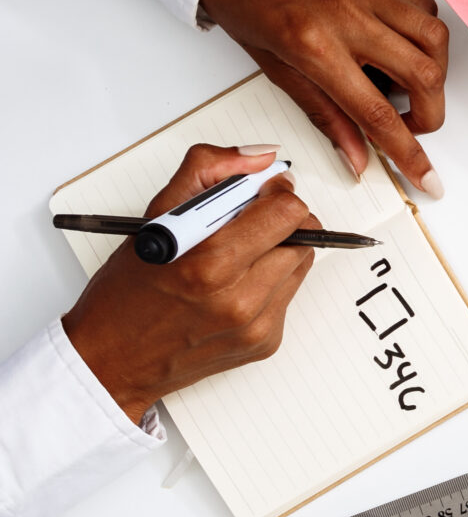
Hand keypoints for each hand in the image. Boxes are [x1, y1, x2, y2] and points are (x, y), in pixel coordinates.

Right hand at [59, 145, 318, 423]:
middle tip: (247, 222)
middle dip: (280, 222)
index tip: (261, 193)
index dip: (277, 194)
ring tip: (236, 256)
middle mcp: (240, 299)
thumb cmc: (127, 290)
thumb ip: (208, 171)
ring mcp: (257, 325)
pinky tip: (234, 287)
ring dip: (278, 250)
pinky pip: (289, 296)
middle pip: (304, 237)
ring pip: (302, 265)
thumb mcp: (155, 217)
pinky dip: (270, 282)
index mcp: (210, 263)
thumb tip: (261, 157)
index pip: (287, 214)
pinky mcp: (267, 343)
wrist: (114, 360)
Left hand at [200, 0, 449, 195]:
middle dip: (431, 114)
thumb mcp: (271, 65)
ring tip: (408, 83)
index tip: (427, 178)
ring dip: (435, 72)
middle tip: (412, 126)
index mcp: (313, 45)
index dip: (409, 154)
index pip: (377, 113)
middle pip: (424, 76)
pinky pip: (422, 5)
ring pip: (434, 39)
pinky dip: (424, 33)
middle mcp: (347, 14)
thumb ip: (323, 112)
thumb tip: (355, 155)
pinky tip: (401, 43)